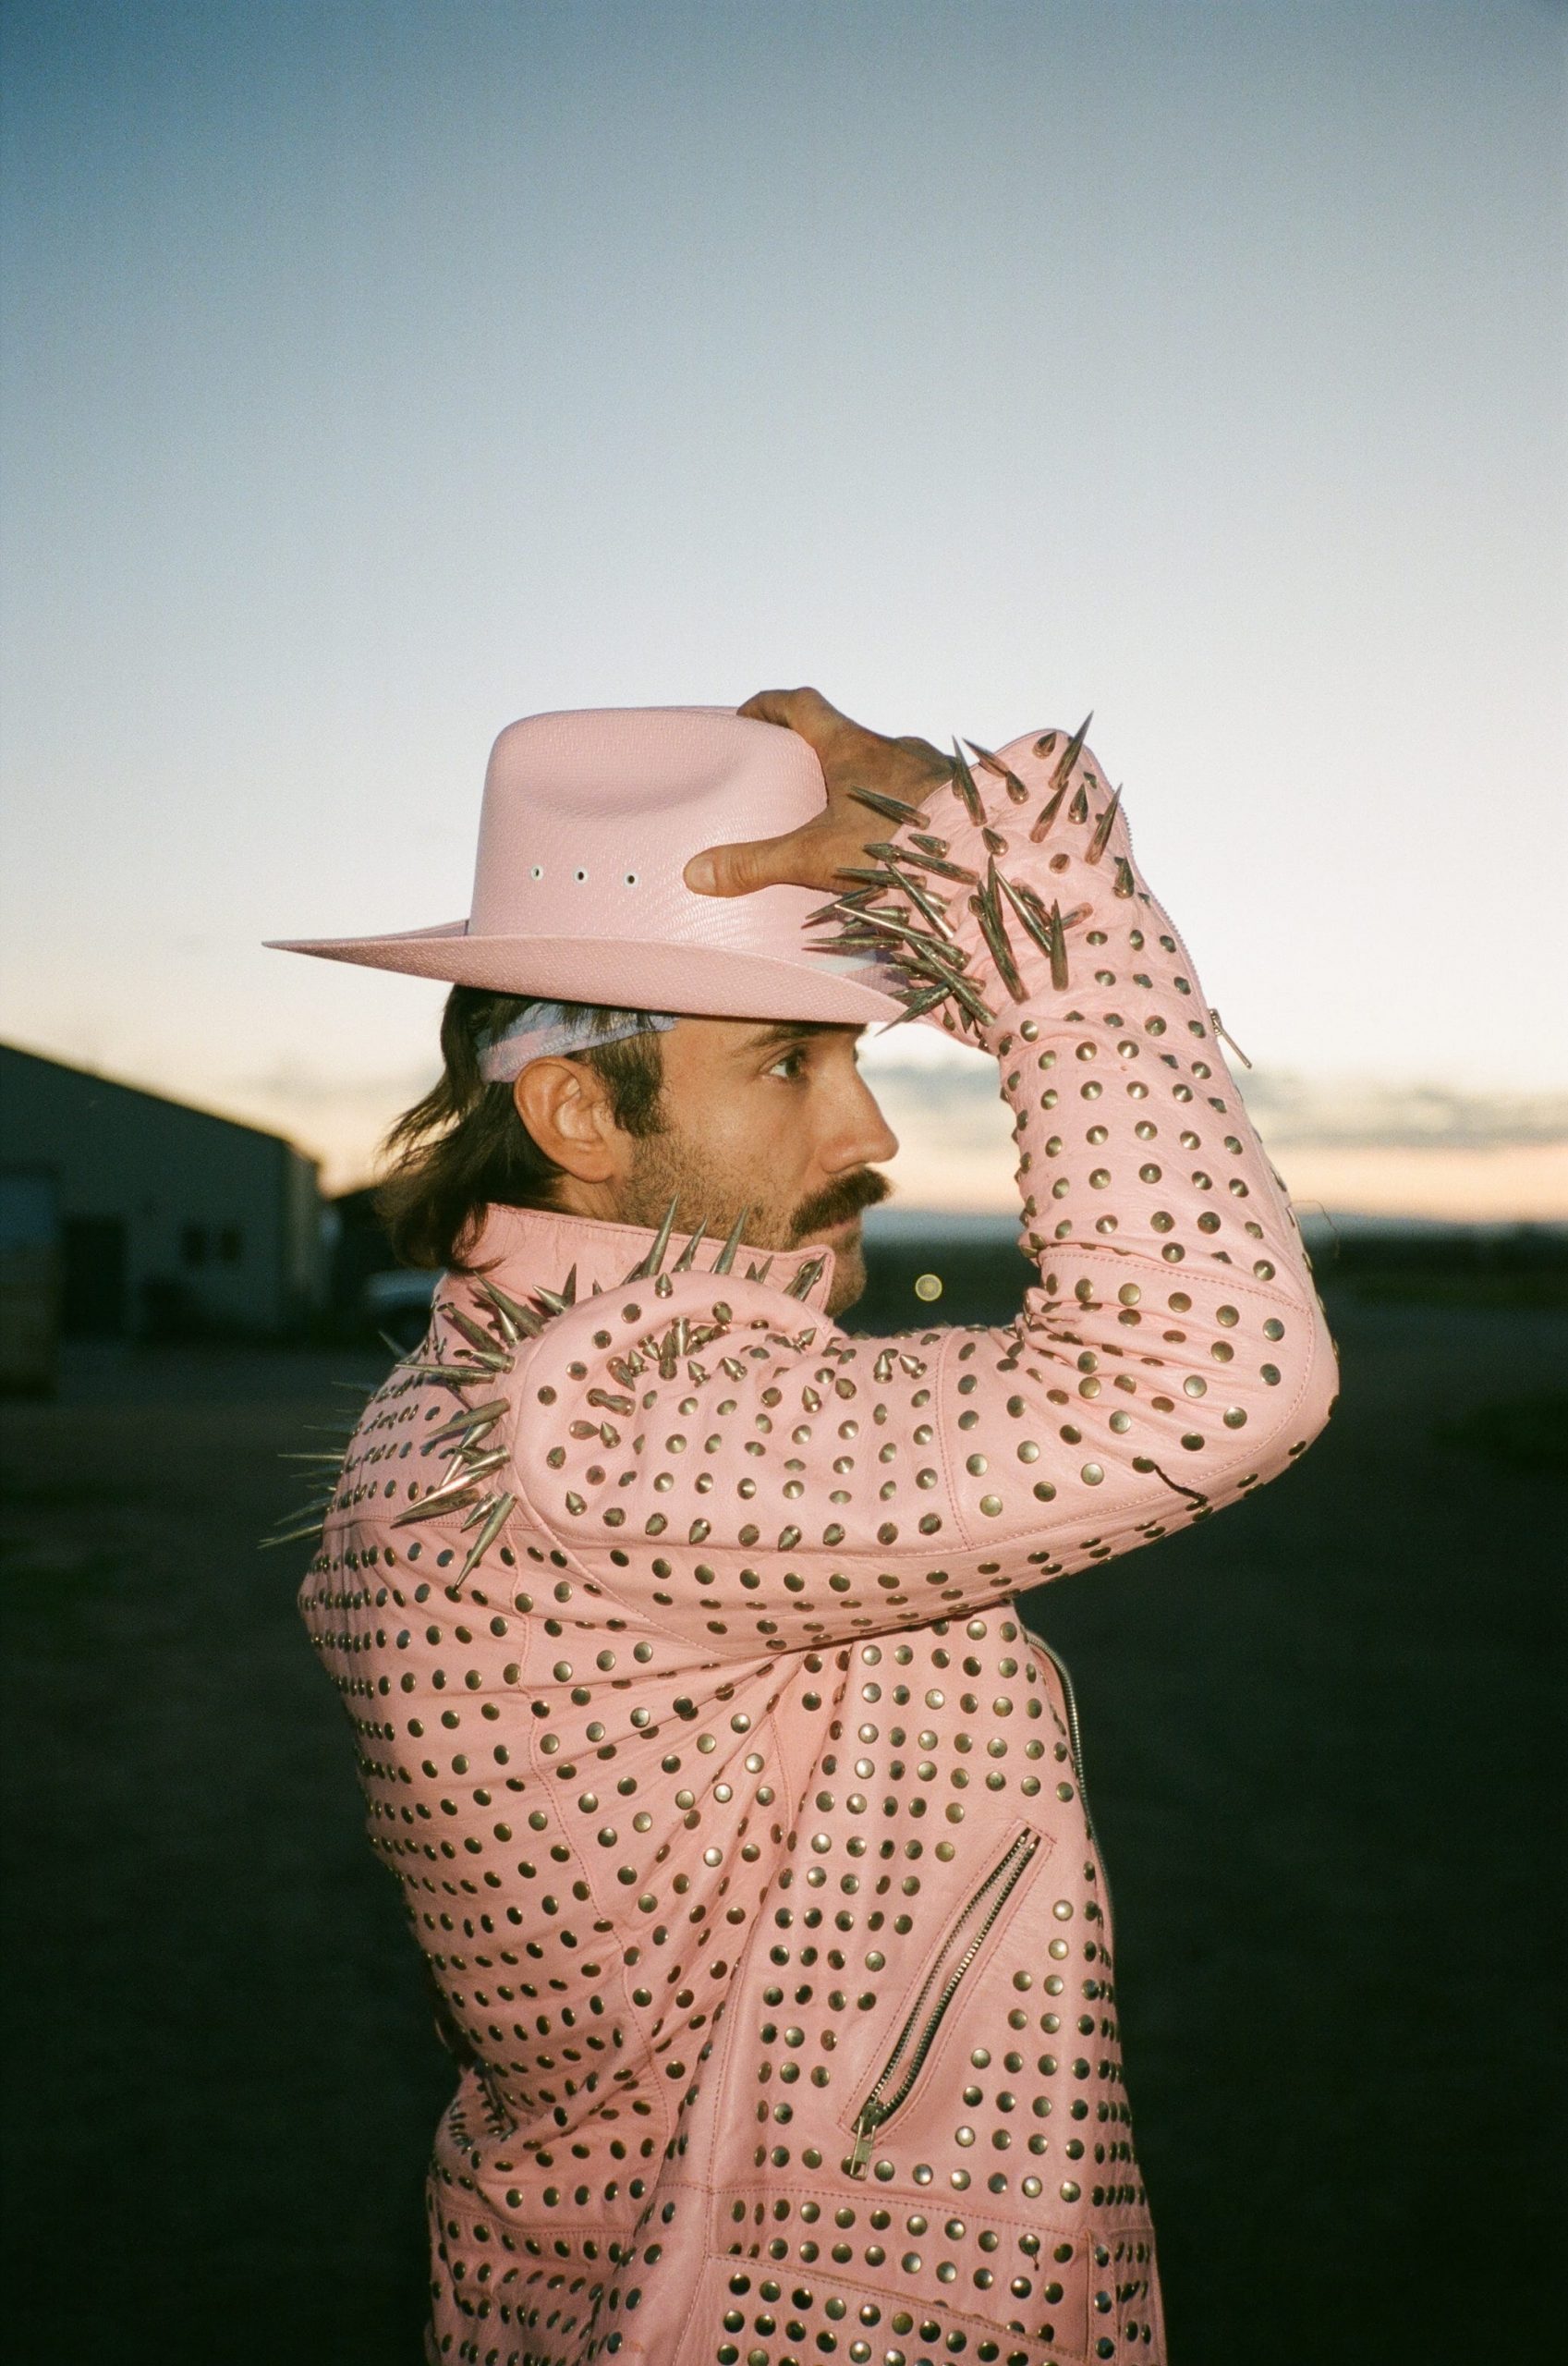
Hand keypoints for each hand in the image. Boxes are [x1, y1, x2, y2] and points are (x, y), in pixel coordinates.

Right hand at [683, 686, 952, 895]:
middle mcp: (895, 749)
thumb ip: (758, 864)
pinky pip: (920, 795)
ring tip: (845, 823)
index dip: (768, 705)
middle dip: (816, 755)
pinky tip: (894, 845)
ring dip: (862, 785)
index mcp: (853, 748)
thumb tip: (695, 874)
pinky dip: (898, 810)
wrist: (989, 857)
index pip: (801, 704)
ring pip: (887, 768)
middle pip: (845, 737)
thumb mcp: (817, 857)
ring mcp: (932, 771)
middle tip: (793, 782)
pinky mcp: (960, 800)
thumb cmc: (900, 847)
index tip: (746, 718)